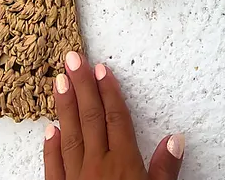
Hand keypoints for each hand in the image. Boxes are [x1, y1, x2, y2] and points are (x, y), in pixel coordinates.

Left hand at [43, 51, 183, 179]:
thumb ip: (166, 171)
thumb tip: (175, 138)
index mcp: (123, 165)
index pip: (116, 119)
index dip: (109, 91)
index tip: (100, 68)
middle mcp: (97, 167)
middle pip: (90, 119)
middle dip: (81, 86)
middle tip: (71, 57)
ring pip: (69, 136)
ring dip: (64, 107)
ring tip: (58, 80)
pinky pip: (53, 169)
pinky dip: (51, 148)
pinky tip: (49, 129)